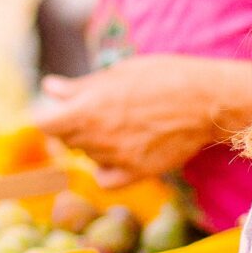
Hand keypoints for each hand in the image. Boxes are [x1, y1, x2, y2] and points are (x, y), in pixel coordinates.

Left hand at [34, 56, 251, 182]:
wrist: (208, 100)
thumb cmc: (163, 76)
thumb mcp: (118, 73)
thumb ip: (80, 87)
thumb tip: (49, 88)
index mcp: (88, 108)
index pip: (44, 124)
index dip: (47, 116)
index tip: (57, 110)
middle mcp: (98, 137)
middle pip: (65, 140)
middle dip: (73, 125)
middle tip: (99, 109)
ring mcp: (117, 158)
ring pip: (87, 155)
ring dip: (93, 143)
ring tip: (121, 122)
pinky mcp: (136, 173)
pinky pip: (104, 179)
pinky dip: (105, 169)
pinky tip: (120, 152)